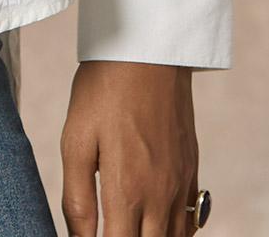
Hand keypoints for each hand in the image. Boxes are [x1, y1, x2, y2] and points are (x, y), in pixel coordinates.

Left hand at [59, 60, 199, 236]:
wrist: (149, 51)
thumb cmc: (104, 91)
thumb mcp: (76, 140)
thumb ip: (77, 198)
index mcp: (127, 192)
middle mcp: (160, 197)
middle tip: (106, 229)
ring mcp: (181, 186)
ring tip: (126, 227)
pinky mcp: (192, 172)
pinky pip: (189, 224)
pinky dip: (173, 235)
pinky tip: (153, 226)